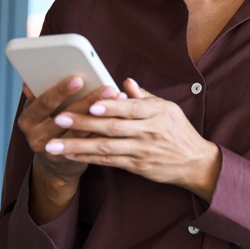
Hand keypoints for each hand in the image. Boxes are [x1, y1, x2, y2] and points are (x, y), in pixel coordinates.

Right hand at [18, 76, 124, 183]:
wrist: (53, 161)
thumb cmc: (49, 123)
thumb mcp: (40, 109)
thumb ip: (40, 95)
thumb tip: (30, 83)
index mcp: (28, 119)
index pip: (45, 102)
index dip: (61, 90)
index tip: (79, 78)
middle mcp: (37, 137)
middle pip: (67, 117)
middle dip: (90, 101)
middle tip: (108, 88)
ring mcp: (54, 151)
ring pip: (82, 131)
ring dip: (103, 115)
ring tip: (120, 98)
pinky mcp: (71, 158)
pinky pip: (91, 142)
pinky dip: (106, 127)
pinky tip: (121, 115)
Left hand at [47, 78, 222, 200]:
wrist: (194, 162)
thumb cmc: (179, 131)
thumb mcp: (167, 108)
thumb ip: (143, 96)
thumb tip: (125, 82)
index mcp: (156, 113)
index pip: (130, 108)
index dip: (111, 106)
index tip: (91, 102)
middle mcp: (148, 132)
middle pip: (112, 128)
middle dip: (84, 123)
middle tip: (59, 119)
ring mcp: (142, 151)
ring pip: (105, 148)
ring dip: (78, 145)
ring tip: (54, 144)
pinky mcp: (137, 166)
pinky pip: (108, 162)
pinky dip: (88, 158)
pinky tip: (70, 155)